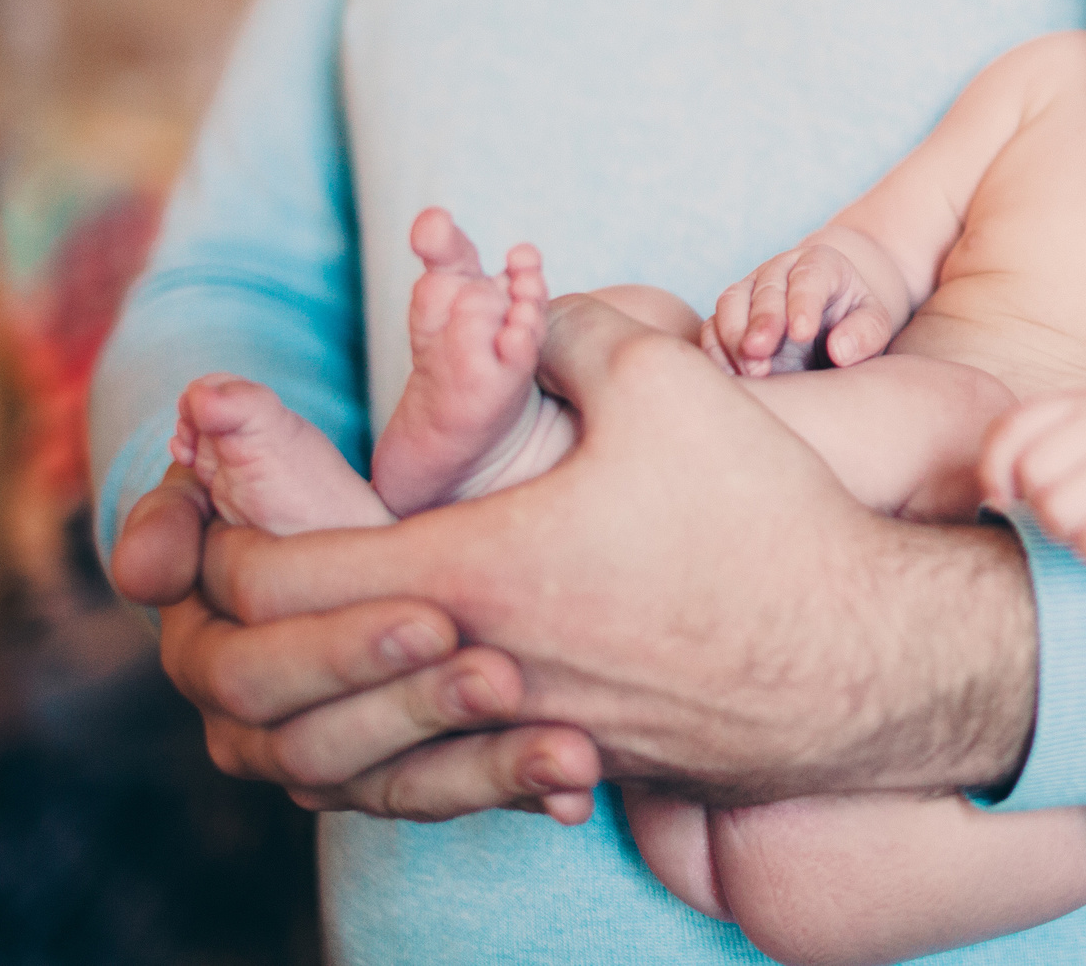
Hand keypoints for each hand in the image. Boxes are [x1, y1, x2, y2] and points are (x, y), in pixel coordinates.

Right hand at [111, 461, 602, 821]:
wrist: (399, 536)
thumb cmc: (337, 482)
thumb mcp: (309, 452)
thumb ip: (261, 439)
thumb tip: (210, 399)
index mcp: (200, 603)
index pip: (249, 628)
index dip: (334, 633)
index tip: (435, 620)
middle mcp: (232, 691)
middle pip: (296, 721)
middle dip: (403, 698)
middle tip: (501, 673)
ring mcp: (297, 747)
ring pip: (366, 777)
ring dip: (470, 762)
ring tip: (566, 746)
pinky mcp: (372, 777)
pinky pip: (431, 798)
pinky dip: (505, 789)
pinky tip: (576, 785)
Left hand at [191, 295, 1038, 806]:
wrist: (864, 660)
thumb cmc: (764, 518)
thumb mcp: (666, 383)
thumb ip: (569, 329)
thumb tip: (530, 315)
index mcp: (467, 575)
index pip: (269, 581)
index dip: (220, 537)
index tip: (225, 503)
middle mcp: (471, 672)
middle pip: (273, 692)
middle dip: (231, 637)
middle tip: (233, 582)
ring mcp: (516, 733)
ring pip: (340, 751)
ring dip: (301, 697)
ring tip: (301, 640)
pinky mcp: (568, 763)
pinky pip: (426, 769)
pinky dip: (388, 735)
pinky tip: (409, 688)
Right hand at [714, 239, 894, 375]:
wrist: (830, 321)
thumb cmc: (854, 322)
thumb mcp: (874, 324)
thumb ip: (866, 333)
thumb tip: (840, 351)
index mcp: (820, 263)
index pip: (810, 276)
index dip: (803, 302)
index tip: (803, 333)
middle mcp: (780, 270)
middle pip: (765, 288)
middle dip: (763, 321)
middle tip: (762, 353)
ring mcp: (751, 290)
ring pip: (731, 303)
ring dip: (735, 337)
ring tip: (753, 372)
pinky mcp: (731, 315)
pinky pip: (713, 327)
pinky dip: (717, 351)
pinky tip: (732, 376)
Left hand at [980, 393, 1085, 566]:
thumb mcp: (1062, 442)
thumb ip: (1014, 452)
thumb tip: (994, 499)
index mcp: (1080, 404)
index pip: (1010, 430)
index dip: (993, 471)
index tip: (1005, 493)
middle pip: (1032, 474)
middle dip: (1034, 502)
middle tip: (1061, 505)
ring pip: (1057, 511)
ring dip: (1062, 529)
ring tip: (1085, 520)